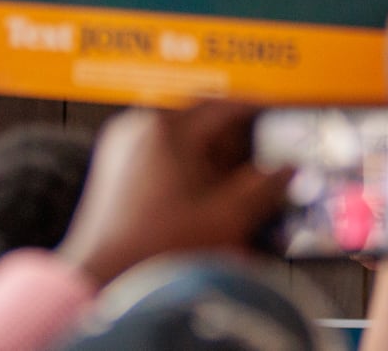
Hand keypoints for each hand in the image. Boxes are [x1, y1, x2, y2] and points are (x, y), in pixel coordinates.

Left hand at [55, 101, 290, 287]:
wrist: (99, 282)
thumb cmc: (150, 249)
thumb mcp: (227, 216)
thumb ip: (266, 187)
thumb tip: (287, 171)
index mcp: (165, 127)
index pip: (225, 105)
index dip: (259, 111)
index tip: (279, 116)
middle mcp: (139, 129)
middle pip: (203, 121)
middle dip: (237, 141)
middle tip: (264, 156)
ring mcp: (122, 149)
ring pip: (184, 140)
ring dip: (214, 157)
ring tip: (238, 183)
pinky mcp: (116, 171)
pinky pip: (163, 156)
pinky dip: (190, 169)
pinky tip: (208, 195)